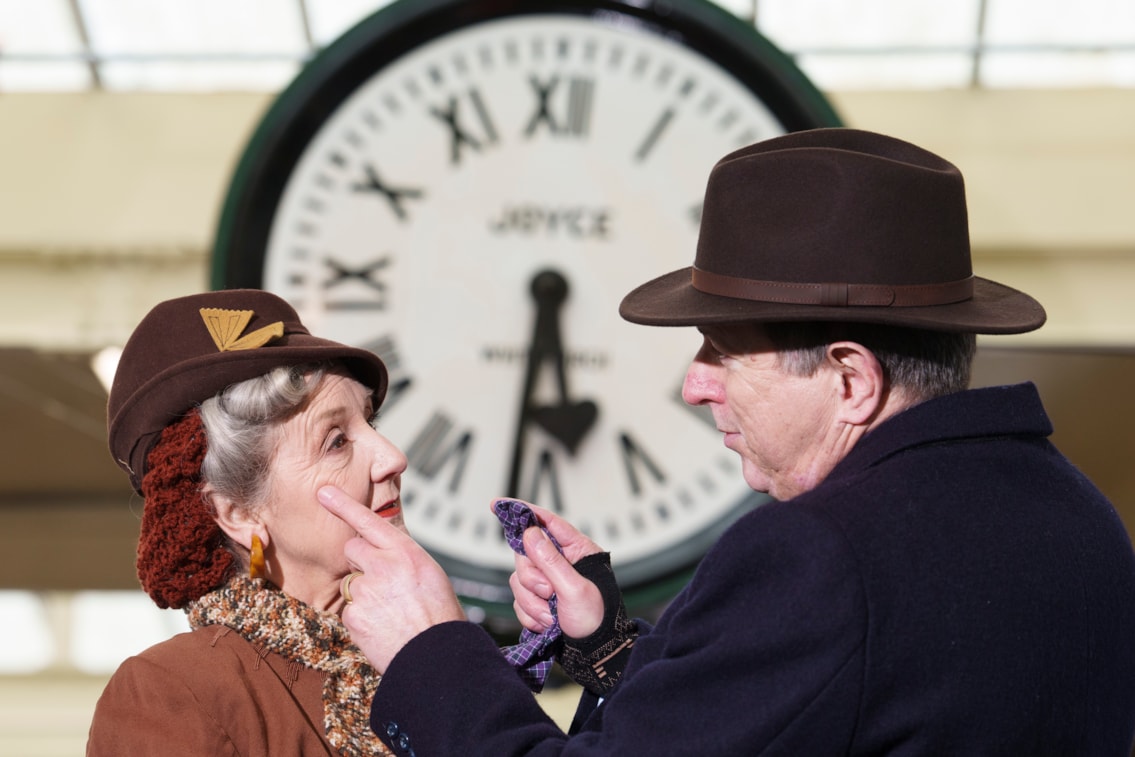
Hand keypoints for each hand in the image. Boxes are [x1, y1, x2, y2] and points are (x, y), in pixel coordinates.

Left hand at [319, 485, 464, 672]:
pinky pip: (350, 610)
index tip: (323, 492)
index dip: (343, 504)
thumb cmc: (438, 615)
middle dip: (359, 562)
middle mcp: (384, 566)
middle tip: (382, 584)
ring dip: (364, 595)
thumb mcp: (429, 574)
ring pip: (351, 583)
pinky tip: (383, 628)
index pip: (368, 520)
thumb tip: (382, 553)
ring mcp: (366, 591)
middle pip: (352, 550)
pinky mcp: (353, 616)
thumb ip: (402, 558)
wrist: (438, 656)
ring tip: (390, 613)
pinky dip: (362, 619)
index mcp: (406, 552)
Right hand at [505, 501, 604, 638]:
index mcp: (576, 551)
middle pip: (526, 555)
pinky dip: (530, 614)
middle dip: (533, 579)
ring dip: (533, 602)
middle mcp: (560, 563)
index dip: (523, 513)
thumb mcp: (575, 590)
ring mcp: (548, 582)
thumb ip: (551, 562)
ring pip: (519, 580)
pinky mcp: (538, 600)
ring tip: (552, 615)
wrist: (595, 653)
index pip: (546, 523)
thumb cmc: (597, 620)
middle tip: (549, 594)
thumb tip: (531, 533)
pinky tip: (547, 623)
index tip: (498, 504)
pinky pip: (519, 600)